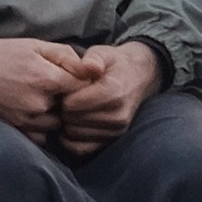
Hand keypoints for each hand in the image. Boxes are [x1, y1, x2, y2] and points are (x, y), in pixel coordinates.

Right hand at [0, 36, 98, 142]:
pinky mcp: (16, 129)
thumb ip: (65, 56)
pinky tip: (32, 111)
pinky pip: (41, 136)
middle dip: (67, 99)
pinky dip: (41, 127)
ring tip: (41, 99)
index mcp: (47, 78)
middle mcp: (40, 103)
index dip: (81, 82)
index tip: (73, 77)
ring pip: (57, 123)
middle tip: (55, 87)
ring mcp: (27, 119)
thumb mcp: (35, 45)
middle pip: (71, 108)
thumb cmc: (0, 54)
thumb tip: (90, 68)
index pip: (83, 87)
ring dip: (55, 114)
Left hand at [53, 38, 164, 154]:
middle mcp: (117, 114)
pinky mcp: (112, 140)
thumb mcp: (103, 53)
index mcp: (114, 91)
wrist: (139, 78)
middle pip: (72, 119)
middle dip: (62, 109)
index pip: (74, 103)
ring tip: (70, 109)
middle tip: (63, 99)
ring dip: (66, 123)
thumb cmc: (114, 64)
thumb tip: (88, 66)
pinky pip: (82, 149)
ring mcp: (116, 130)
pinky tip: (71, 124)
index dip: (63, 95)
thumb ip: (93, 58)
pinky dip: (70, 140)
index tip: (63, 88)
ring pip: (74, 134)